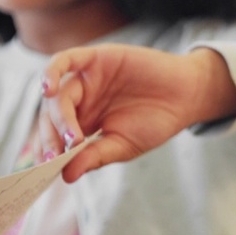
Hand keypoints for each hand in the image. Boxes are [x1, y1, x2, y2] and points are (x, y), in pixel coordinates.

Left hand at [38, 45, 235, 181]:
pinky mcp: (95, 58)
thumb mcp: (124, 145)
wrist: (187, 96)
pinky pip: (65, 60)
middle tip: (59, 156)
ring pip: (57, 95)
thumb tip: (67, 176)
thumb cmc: (157, 121)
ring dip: (57, 117)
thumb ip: (95, 156)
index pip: (54, 135)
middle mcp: (80, 98)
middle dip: (52, 137)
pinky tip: (50, 90)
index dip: (48, 150)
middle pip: (51, 116)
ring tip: (72, 138)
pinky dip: (52, 73)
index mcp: (82, 121)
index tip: (48, 169)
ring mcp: (86, 77)